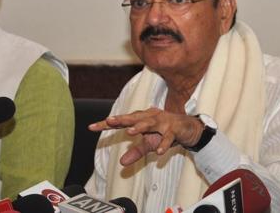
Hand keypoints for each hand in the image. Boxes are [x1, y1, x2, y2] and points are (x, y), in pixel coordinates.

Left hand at [89, 107, 203, 165]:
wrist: (188, 128)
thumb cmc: (165, 132)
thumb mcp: (149, 144)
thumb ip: (136, 152)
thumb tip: (122, 163)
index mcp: (140, 118)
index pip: (121, 121)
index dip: (106, 123)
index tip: (91, 127)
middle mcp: (149, 117)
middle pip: (133, 117)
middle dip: (122, 119)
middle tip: (109, 121)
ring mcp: (162, 121)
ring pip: (150, 123)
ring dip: (140, 127)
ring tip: (130, 132)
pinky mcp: (174, 129)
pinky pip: (168, 137)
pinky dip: (164, 144)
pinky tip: (158, 152)